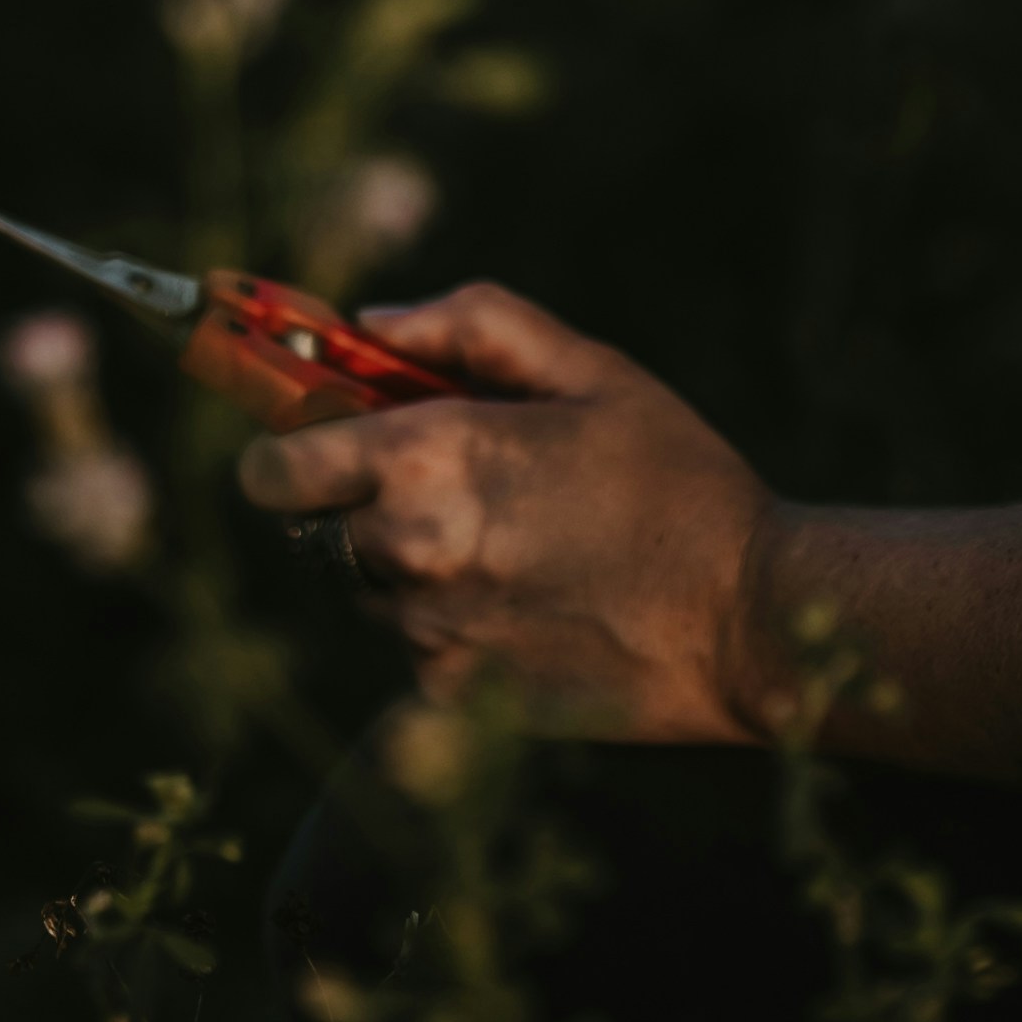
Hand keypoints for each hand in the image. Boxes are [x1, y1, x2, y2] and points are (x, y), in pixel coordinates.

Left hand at [234, 280, 778, 742]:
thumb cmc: (676, 480)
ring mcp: (427, 632)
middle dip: (361, 503)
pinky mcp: (453, 697)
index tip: (320, 442)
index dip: (285, 452)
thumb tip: (372, 324)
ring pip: (368, 591)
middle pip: (319, 528)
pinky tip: (532, 604)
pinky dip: (450, 623)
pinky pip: (415, 647)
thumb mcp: (591, 371)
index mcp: (430, 457)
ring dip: (407, 565)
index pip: (275, 468)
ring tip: (512, 547)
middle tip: (449, 488)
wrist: (747, 621)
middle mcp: (410, 549)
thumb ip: (472, 326)